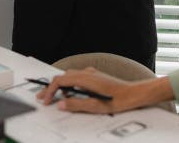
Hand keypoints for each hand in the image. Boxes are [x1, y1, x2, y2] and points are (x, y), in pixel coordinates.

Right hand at [37, 68, 171, 113]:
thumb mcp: (96, 106)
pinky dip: (70, 85)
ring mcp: (92, 73)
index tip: (46, 101)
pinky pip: (78, 78)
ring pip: (70, 76)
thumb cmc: (118, 100)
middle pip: (63, 77)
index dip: (50, 91)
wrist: (135, 93)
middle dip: (52, 88)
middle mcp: (87, 73)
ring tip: (56, 98)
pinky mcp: (96, 76)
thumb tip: (60, 104)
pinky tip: (72, 95)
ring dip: (61, 87)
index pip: (60, 81)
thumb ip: (76, 105)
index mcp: (85, 78)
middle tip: (44, 99)